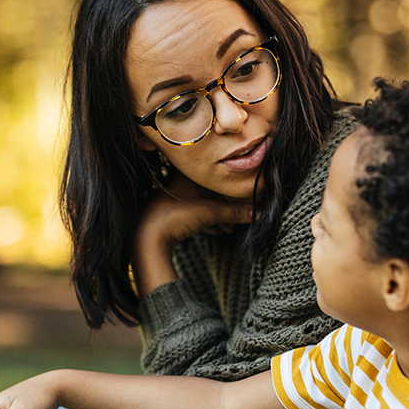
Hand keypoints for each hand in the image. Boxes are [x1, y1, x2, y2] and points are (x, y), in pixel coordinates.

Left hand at [133, 173, 251, 296]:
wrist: (147, 237)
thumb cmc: (176, 217)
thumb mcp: (211, 213)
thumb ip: (236, 212)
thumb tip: (261, 213)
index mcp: (189, 171)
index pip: (218, 178)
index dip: (233, 192)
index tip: (245, 203)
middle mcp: (181, 179)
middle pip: (212, 192)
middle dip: (226, 208)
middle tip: (238, 220)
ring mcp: (175, 194)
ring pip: (204, 203)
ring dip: (218, 217)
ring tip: (228, 230)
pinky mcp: (171, 208)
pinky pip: (194, 211)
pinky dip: (206, 220)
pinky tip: (215, 232)